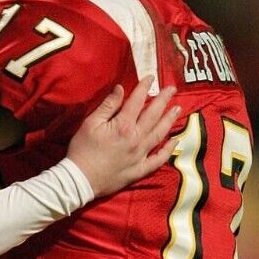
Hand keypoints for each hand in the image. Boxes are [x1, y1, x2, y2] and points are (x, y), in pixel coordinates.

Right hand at [67, 78, 180, 196]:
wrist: (80, 180)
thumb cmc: (82, 150)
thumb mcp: (90, 124)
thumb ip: (108, 106)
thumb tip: (120, 89)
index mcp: (123, 125)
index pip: (137, 101)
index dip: (144, 87)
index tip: (151, 77)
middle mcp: (136, 138)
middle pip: (153, 115)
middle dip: (163, 100)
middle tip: (172, 89)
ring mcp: (140, 155)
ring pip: (160, 134)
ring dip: (170, 120)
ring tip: (178, 109)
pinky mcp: (139, 169)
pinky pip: (158, 159)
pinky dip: (168, 150)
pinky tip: (175, 141)